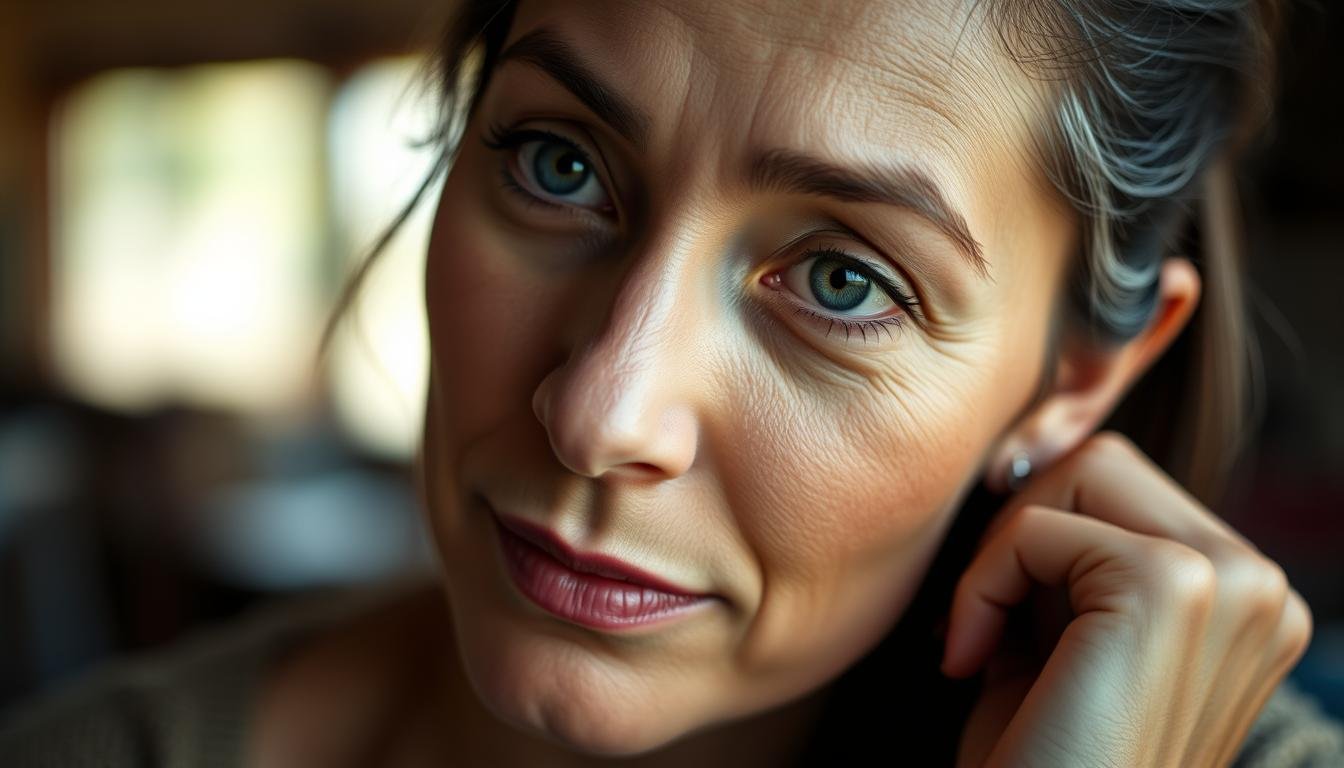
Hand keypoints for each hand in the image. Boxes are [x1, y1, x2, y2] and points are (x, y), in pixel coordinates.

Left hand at [943, 431, 1313, 766]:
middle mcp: (1262, 587)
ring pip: (1079, 474)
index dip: (1040, 537)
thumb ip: (1072, 556)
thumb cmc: (1042, 756)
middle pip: (1106, 463)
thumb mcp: (1065, 637)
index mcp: (1248, 599)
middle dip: (1024, 533)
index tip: (996, 619)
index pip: (1123, 485)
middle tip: (984, 626)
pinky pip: (1038, 527)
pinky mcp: (1171, 587)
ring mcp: (1231, 583)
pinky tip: (971, 662)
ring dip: (1005, 555)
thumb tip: (1024, 462)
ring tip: (985, 644)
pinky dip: (981, 584)